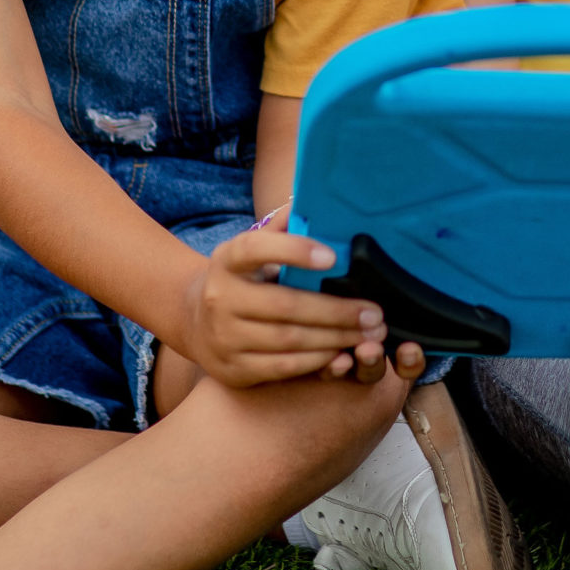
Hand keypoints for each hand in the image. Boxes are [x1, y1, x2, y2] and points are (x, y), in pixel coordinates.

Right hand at [179, 229, 416, 387]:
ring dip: (335, 338)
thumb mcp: (252, 251)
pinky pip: (283, 367)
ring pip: (288, 340)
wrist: (196, 323)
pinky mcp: (233, 370)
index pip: (256, 248)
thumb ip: (283, 229)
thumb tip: (315, 199)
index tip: (333, 256)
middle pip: (284, 305)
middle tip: (374, 313)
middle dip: (336, 310)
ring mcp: (223, 337)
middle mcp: (220, 298)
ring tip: (369, 335)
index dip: (293, 250)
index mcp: (227, 260)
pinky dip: (317, 361)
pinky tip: (342, 352)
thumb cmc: (242, 280)